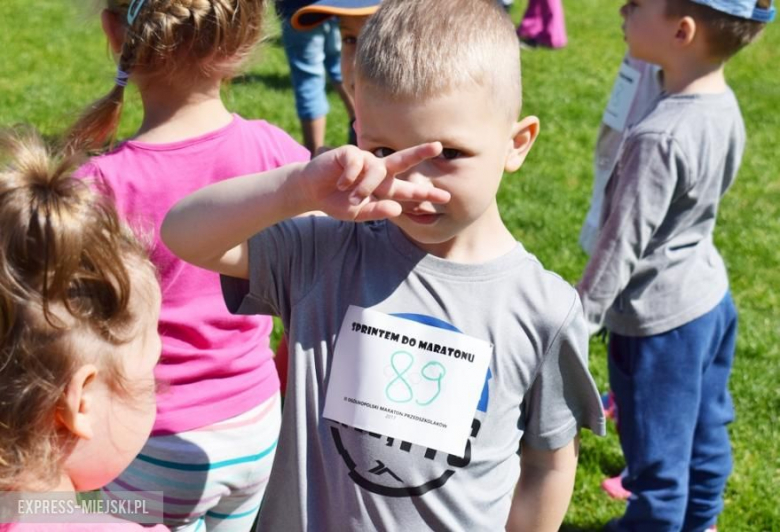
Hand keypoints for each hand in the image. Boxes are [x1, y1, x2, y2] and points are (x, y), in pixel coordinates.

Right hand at [294, 142, 450, 221]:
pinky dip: (350, 177)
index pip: (407, 190)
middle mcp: (378, 170)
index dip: (425, 193)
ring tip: (351, 196)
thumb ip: (377, 212)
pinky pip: (357, 162)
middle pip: (403, 160)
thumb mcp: (357, 213)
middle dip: (420, 153)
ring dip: (366, 186)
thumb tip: (398, 209)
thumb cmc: (336, 202)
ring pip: (377, 169)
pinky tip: (340, 184)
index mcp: (384, 187)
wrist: (311, 192)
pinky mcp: (349, 152)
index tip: (446, 197)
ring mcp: (364, 159)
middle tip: (437, 146)